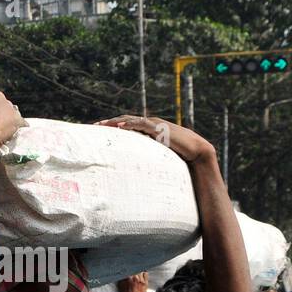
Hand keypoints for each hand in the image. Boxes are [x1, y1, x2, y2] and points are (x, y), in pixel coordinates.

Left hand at [97, 114, 215, 163]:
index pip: (127, 125)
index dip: (113, 127)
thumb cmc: (180, 156)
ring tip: (103, 125)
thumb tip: (137, 171)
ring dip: (116, 122)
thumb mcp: (159, 157)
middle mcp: (150, 124)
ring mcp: (155, 125)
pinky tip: (120, 127)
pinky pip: (142, 125)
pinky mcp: (160, 128)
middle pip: (125, 120)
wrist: (197, 152)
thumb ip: (148, 158)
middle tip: (94, 126)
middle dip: (109, 123)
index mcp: (149, 130)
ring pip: (131, 120)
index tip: (99, 131)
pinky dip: (130, 124)